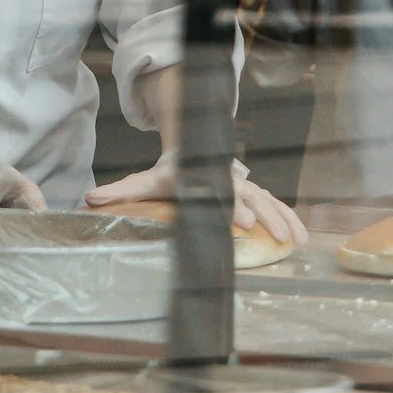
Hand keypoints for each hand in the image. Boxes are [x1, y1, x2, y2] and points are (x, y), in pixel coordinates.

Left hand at [86, 158, 305, 245]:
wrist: (191, 152)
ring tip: (297, 240)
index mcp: (205, 178)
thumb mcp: (146, 181)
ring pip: (268, 200)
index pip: (221, 192)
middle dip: (265, 215)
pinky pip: (275, 205)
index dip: (232, 205)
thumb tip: (90, 198)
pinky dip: (290, 218)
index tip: (242, 219)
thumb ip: (120, 192)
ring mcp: (245, 186)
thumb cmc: (169, 172)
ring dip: (284, 219)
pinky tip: (302, 237)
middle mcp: (230, 180)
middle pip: (251, 197)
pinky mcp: (254, 194)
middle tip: (277, 235)